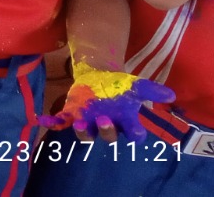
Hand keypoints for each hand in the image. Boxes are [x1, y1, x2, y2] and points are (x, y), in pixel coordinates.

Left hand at [39, 64, 174, 141]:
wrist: (99, 77)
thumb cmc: (119, 86)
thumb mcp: (136, 86)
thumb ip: (152, 90)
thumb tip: (171, 94)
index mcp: (125, 122)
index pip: (133, 136)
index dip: (134, 135)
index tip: (135, 131)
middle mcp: (106, 126)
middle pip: (108, 137)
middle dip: (105, 131)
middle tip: (103, 120)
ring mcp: (88, 122)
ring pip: (85, 135)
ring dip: (81, 132)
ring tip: (77, 123)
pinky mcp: (71, 114)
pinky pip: (61, 123)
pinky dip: (52, 123)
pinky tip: (42, 120)